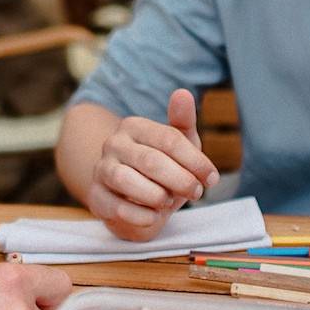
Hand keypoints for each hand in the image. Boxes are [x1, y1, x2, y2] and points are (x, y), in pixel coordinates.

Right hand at [86, 89, 218, 241]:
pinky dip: (141, 215)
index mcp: (134, 126)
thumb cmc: (162, 168)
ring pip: (127, 181)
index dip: (195, 161)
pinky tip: (154, 216)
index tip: (212, 178)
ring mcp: (101, 170)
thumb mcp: (178, 145)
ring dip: (157, 196)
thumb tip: (183, 93)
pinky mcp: (96, 198)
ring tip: (170, 202)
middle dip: (180, 180)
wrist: (133, 199)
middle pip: (151, 161)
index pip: (168, 139)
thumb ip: (183, 121)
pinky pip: (117, 207)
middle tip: (196, 193)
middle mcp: (113, 144)